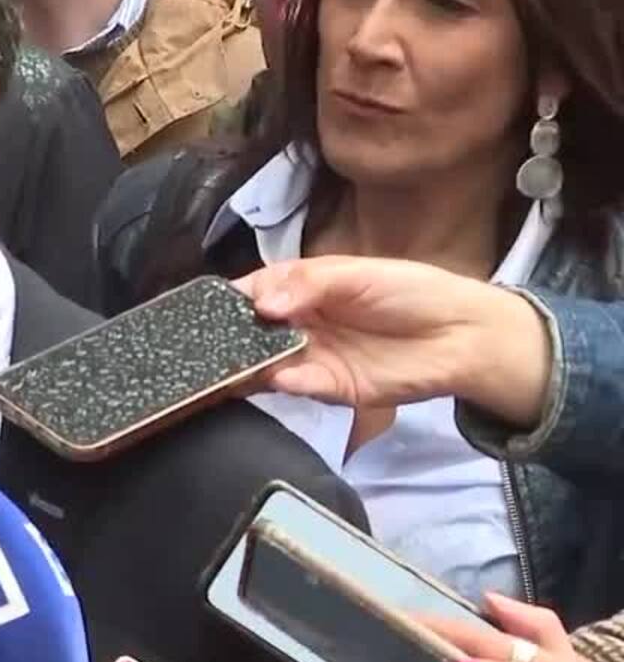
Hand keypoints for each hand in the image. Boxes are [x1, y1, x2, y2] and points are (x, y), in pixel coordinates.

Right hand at [234, 257, 550, 425]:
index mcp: (298, 289)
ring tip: (224, 366)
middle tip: (203, 344)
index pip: (251, 293)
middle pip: (249, 332)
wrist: (461, 336)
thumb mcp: (358, 273)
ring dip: (246, 365)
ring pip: (264, 363)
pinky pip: (297, 386)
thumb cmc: (411, 291)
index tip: (201, 310)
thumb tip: (262, 305)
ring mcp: (309, 358)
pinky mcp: (329, 388)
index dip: (227, 301)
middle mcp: (296, 324)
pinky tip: (277, 377)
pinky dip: (283, 383)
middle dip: (226, 338)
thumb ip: (308, 285)